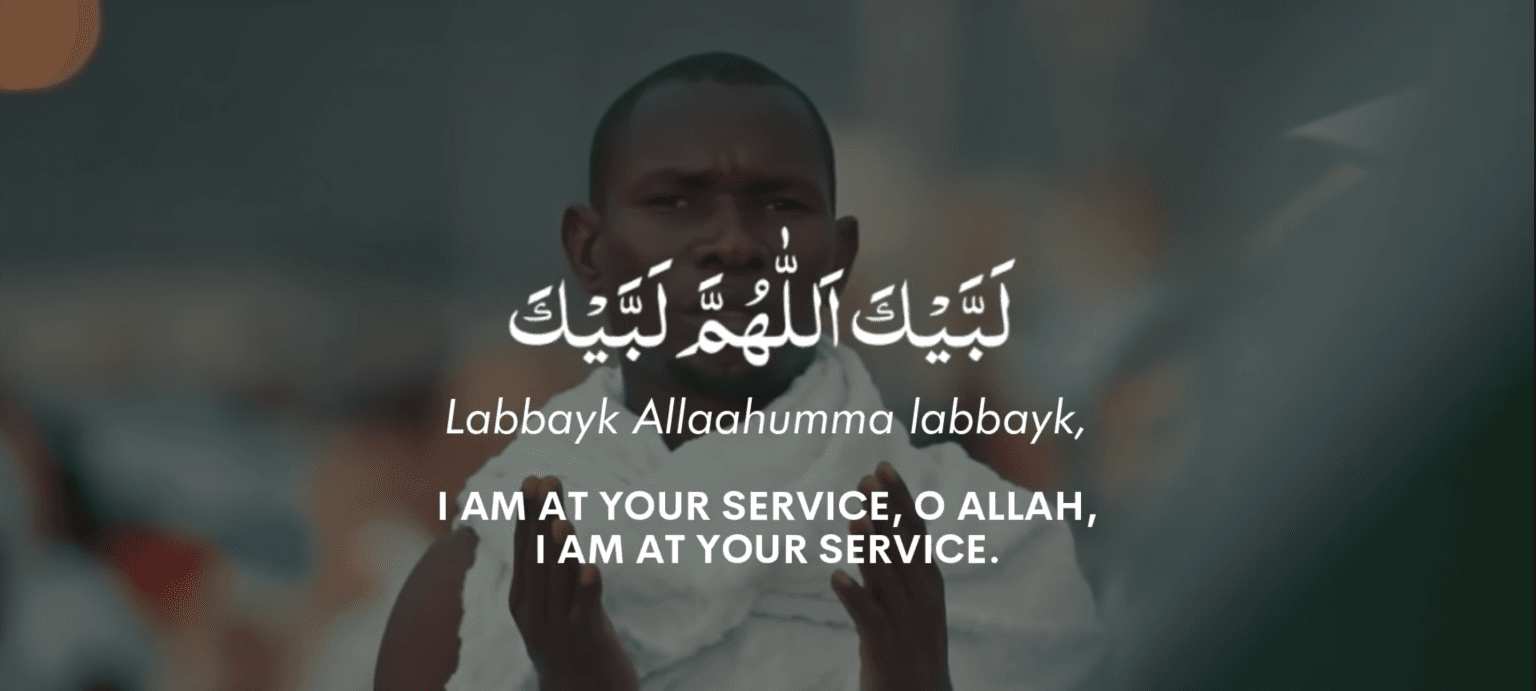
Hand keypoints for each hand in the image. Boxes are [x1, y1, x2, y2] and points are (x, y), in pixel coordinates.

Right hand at [510, 476, 637, 690]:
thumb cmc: (571, 644)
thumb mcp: (555, 604)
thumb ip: (554, 570)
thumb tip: (553, 522)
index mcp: (523, 600)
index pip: (524, 548)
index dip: (529, 513)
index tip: (534, 478)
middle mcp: (534, 612)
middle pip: (538, 557)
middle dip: (541, 516)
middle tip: (544, 480)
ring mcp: (556, 628)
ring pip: (557, 581)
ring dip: (560, 548)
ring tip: (562, 520)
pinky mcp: (584, 642)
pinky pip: (583, 612)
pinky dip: (586, 590)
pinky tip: (591, 568)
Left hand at [831, 463, 952, 690]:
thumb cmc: (912, 641)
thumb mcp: (909, 595)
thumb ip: (891, 560)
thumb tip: (871, 518)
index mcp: (929, 579)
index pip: (914, 530)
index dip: (898, 498)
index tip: (881, 468)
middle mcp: (921, 596)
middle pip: (902, 545)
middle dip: (885, 511)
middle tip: (867, 478)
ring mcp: (905, 621)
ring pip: (886, 577)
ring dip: (871, 547)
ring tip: (857, 518)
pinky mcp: (884, 645)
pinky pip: (867, 617)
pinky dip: (853, 596)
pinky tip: (837, 577)